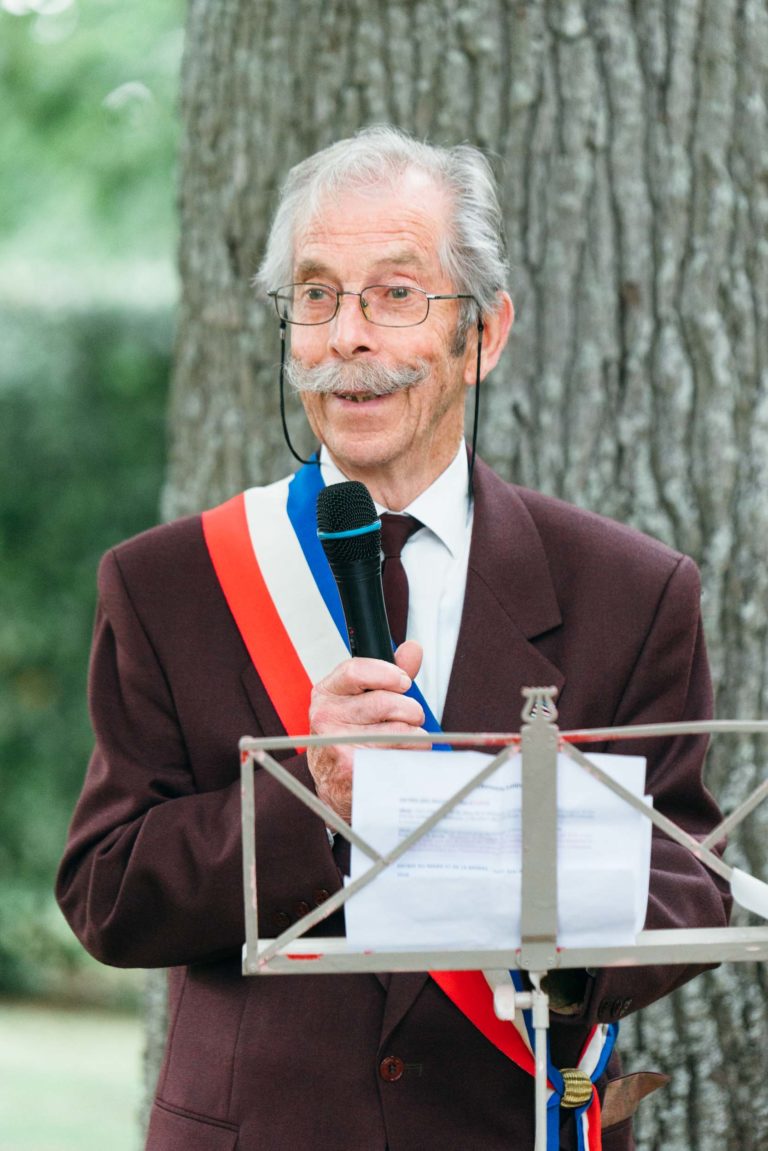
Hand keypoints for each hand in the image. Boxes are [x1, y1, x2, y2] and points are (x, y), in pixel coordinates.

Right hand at [307, 641, 424, 822]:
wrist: (334, 783)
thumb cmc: (350, 736)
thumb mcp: (360, 699)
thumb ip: (388, 674)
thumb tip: (413, 648)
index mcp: (326, 692)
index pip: (355, 670)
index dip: (388, 674)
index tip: (404, 682)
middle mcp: (325, 716)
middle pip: (384, 702)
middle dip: (410, 709)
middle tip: (413, 716)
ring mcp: (336, 743)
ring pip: (398, 730)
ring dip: (414, 735)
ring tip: (407, 738)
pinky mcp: (352, 768)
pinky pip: (399, 754)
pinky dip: (411, 754)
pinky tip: (400, 756)